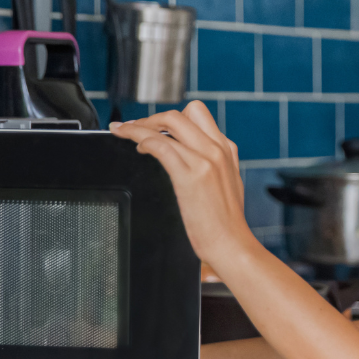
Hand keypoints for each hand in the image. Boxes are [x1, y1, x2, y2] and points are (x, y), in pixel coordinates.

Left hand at [109, 101, 258, 266]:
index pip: (197, 115)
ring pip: (168, 124)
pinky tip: (137, 147)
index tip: (153, 125)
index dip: (170, 117)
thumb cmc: (226, 224)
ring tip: (126, 134)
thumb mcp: (228, 184)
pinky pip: (160, 145)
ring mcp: (205, 160)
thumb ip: (214, 166)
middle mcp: (217, 150)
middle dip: (152, 117)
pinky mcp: (191, 176)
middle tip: (134, 128)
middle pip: (181, 113)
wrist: (232, 245)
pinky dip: (142, 139)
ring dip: (139, 126)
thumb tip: (194, 160)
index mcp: (226, 150)